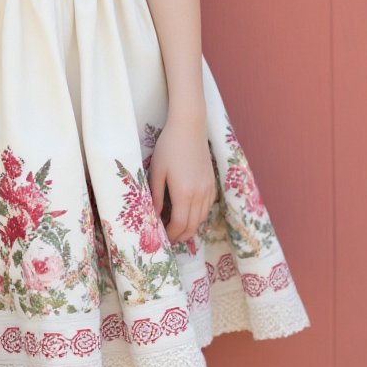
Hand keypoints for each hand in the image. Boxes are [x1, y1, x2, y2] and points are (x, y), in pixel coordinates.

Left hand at [149, 114, 215, 244]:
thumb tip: (154, 216)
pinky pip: (207, 207)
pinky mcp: (212, 183)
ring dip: (190, 227)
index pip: (179, 224)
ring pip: (201, 218)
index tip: (162, 239)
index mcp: (184, 193)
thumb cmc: (169, 147)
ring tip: (176, 229)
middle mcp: (199, 194)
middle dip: (180, 236)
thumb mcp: (156, 172)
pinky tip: (187, 214)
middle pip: (192, 225)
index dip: (171, 235)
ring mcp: (208, 189)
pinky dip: (198, 216)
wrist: (189, 128)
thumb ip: (155, 196)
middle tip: (168, 239)